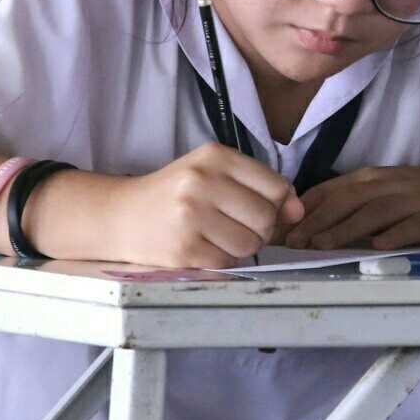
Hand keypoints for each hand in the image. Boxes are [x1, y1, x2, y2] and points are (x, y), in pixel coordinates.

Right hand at [49, 144, 303, 268]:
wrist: (121, 215)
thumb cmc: (175, 194)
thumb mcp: (214, 175)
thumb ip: (260, 188)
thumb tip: (298, 211)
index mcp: (215, 156)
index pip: (276, 186)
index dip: (276, 205)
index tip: (259, 208)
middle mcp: (202, 181)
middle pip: (266, 217)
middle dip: (260, 229)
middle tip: (234, 226)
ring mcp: (190, 216)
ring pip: (251, 244)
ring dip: (243, 247)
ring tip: (218, 237)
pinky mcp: (183, 249)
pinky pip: (228, 262)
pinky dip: (223, 261)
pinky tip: (204, 248)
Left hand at [284, 156, 419, 250]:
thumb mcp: (391, 190)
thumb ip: (359, 203)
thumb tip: (319, 225)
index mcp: (374, 178)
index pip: (331, 190)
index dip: (306, 209)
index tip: (283, 228)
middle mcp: (388, 186)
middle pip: (345, 201)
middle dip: (316, 222)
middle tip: (292, 243)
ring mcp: (411, 202)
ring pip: (371, 213)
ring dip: (344, 229)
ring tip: (321, 246)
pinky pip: (410, 227)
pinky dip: (392, 236)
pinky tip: (376, 247)